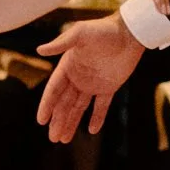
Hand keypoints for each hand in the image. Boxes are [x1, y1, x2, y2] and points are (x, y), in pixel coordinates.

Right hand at [37, 14, 143, 140]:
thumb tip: (39, 50)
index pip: (54, 90)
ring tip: (63, 139)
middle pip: (64, 103)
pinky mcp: (109, 87)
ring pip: (79, 107)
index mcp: (67, 66)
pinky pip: (101, 106)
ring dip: (71, 122)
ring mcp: (93, 83)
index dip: (47, 105)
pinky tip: (91, 130)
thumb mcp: (80, 33)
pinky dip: (97, 118)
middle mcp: (78, 77)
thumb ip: (61, 43)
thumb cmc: (103, 30)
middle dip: (58, 120)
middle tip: (52, 138)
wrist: (130, 32)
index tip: (41, 121)